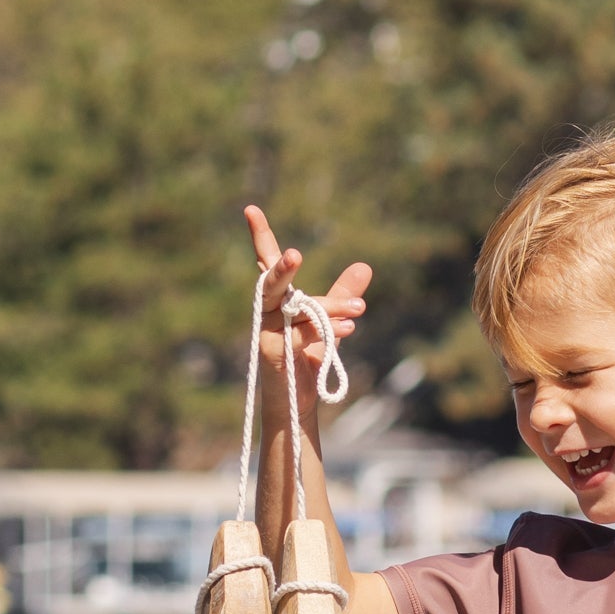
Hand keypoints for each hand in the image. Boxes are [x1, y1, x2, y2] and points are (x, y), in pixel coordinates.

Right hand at [242, 204, 369, 389]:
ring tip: (360, 308)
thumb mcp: (331, 322)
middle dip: (282, 268)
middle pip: (272, 282)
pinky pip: (299, 333)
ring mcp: (266, 331)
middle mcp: (268, 310)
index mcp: (279, 299)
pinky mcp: (271, 352)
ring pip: (296, 308)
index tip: (250, 208)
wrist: (298, 404)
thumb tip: (364, 266)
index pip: (267, 262)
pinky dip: (326, 329)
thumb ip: (341, 295)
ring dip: (330, 307)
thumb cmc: (307, 361)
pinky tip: (349, 330)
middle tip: (297, 255)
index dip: (260, 236)